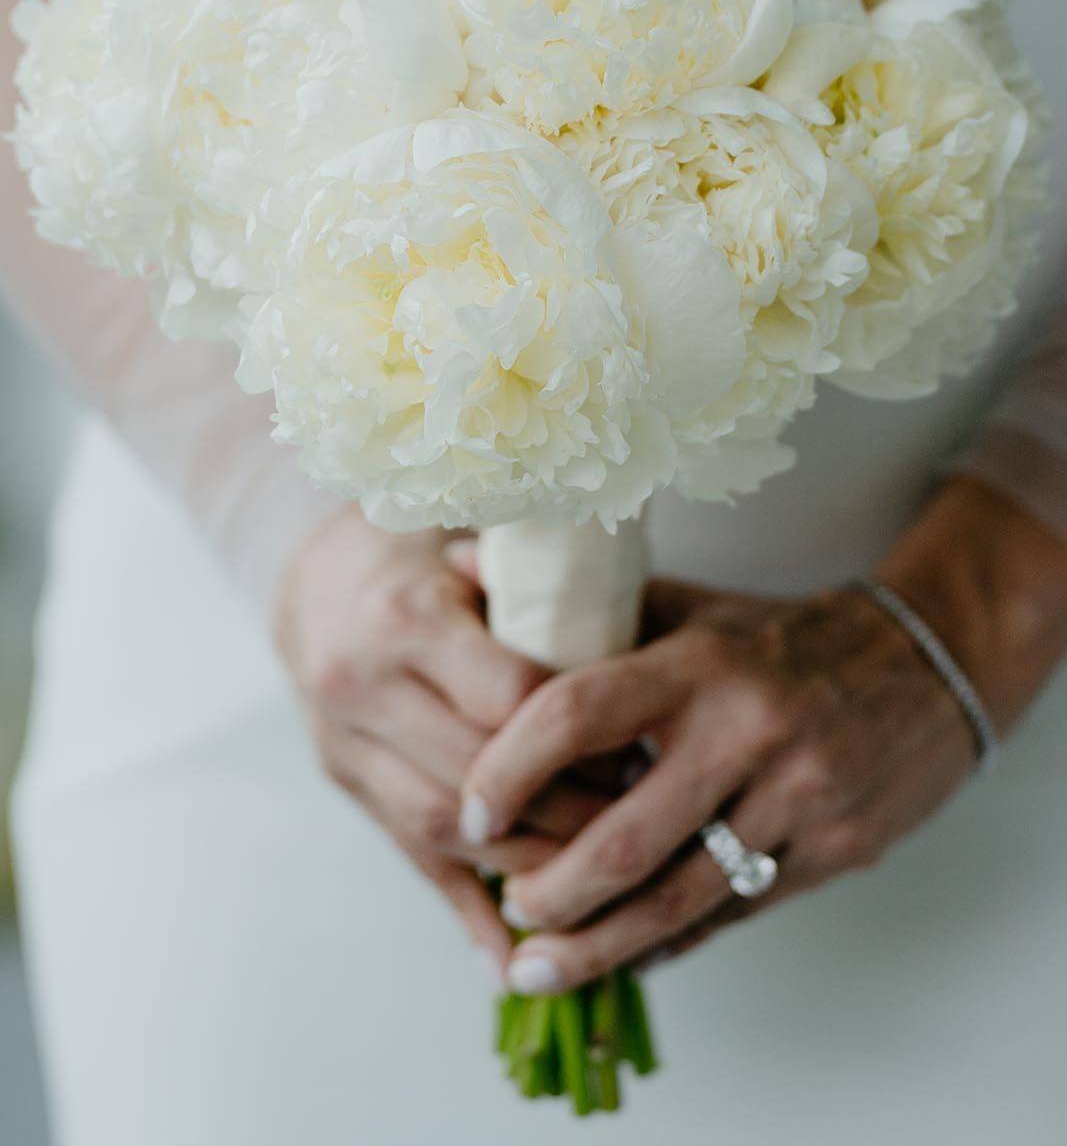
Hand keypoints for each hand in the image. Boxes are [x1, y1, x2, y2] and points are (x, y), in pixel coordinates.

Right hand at [276, 508, 608, 977]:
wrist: (315, 571)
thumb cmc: (423, 548)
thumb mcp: (480, 547)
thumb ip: (537, 597)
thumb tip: (627, 660)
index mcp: (406, 618)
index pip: (508, 701)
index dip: (579, 738)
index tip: (638, 751)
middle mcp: (362, 683)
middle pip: (473, 778)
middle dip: (561, 814)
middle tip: (634, 829)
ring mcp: (343, 739)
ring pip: (437, 828)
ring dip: (521, 866)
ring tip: (594, 884)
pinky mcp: (342, 779)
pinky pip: (405, 855)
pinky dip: (464, 909)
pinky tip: (513, 955)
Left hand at [461, 479, 1066, 991]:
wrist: (922, 663)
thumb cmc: (775, 638)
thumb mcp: (688, 606)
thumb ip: (580, 607)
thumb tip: (458, 569)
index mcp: (697, 664)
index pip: (578, 713)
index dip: (509, 768)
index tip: (469, 810)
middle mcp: (746, 732)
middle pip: (624, 838)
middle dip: (549, 889)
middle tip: (505, 902)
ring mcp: (797, 799)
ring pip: (679, 898)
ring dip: (598, 943)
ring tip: (537, 966)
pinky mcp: (833, 851)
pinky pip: (732, 913)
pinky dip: (666, 942)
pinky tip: (619, 957)